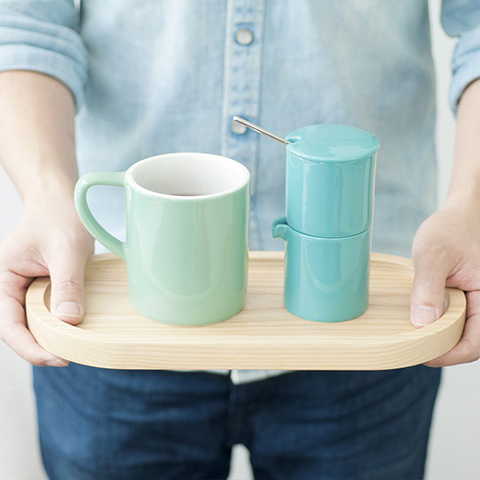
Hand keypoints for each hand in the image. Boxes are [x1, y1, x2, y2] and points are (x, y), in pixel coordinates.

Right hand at [0, 196, 93, 365]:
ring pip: (36, 324)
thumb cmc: (58, 217)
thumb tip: (69, 320)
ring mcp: (29, 290)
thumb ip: (66, 282)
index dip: (30, 347)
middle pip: (20, 329)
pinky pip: (50, 313)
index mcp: (4, 279)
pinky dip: (62, 323)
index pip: (8, 324)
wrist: (61, 202)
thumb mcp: (65, 248)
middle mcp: (12, 289)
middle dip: (41, 347)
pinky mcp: (46, 289)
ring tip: (76, 347)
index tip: (57, 358)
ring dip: (52, 337)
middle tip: (71, 356)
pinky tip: (79, 329)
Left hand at [410, 200, 479, 366]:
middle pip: (468, 342)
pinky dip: (435, 325)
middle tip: (410, 349)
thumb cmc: (450, 230)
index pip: (476, 343)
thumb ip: (428, 288)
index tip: (422, 354)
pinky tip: (416, 322)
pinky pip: (452, 321)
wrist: (457, 216)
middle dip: (441, 350)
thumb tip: (423, 324)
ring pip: (459, 334)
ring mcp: (474, 303)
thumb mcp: (434, 255)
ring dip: (437, 339)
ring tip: (411, 337)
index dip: (450, 355)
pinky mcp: (463, 300)